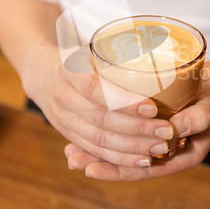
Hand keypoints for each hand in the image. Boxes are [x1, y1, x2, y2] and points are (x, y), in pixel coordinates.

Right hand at [22, 47, 174, 167]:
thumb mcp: (94, 48)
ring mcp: (62, 118)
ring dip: (132, 147)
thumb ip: (120, 53)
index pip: (96, 89)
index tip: (153, 107)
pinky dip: (119, 158)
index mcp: (70, 69)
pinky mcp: (68, 135)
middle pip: (101, 119)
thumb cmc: (82, 59)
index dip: (125, 101)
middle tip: (166, 130)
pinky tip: (142, 160)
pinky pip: (95, 150)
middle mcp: (63, 95)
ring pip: (98, 140)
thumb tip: (161, 50)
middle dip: (137, 129)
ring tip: (160, 147)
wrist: (43, 74)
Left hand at [65, 61, 209, 180]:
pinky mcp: (153, 123)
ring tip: (70, 150)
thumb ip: (198, 118)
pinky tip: (87, 127)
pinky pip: (128, 134)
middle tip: (72, 157)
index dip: (117, 171)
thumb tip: (173, 130)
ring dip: (99, 149)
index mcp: (184, 155)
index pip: (145, 170)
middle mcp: (169, 151)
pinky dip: (109, 132)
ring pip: (126, 150)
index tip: (90, 167)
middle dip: (101, 161)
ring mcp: (159, 137)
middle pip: (130, 163)